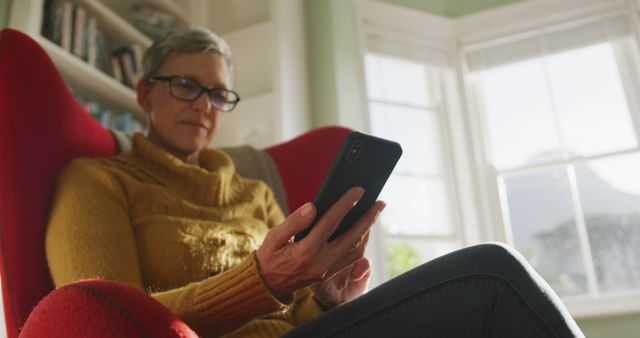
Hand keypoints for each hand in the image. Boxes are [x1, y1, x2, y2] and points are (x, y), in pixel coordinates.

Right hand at [256, 186, 384, 299]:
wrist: (267, 286)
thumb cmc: (269, 257)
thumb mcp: (273, 238)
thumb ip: (294, 222)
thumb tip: (313, 207)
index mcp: (305, 252)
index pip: (330, 223)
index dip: (346, 205)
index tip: (358, 191)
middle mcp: (320, 263)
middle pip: (352, 238)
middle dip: (368, 218)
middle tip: (380, 202)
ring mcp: (327, 270)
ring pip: (356, 250)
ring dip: (368, 231)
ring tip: (375, 213)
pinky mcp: (329, 274)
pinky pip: (351, 258)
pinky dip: (361, 242)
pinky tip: (363, 230)